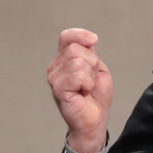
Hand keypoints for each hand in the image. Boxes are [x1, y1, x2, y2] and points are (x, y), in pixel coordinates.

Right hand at [47, 28, 112, 152]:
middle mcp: (56, 66)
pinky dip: (86, 83)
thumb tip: (89, 39)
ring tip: (86, 87)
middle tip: (91, 79)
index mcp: (65, 59)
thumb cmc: (95, 95)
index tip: (94, 40)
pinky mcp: (58, 88)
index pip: (66, 37)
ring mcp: (54, 77)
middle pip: (76, 49)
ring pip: (78, 62)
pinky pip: (77, 76)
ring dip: (90, 75)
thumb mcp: (97, 68)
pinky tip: (83, 92)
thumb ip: (90, 53)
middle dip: (91, 62)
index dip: (80, 34)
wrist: (95, 118)